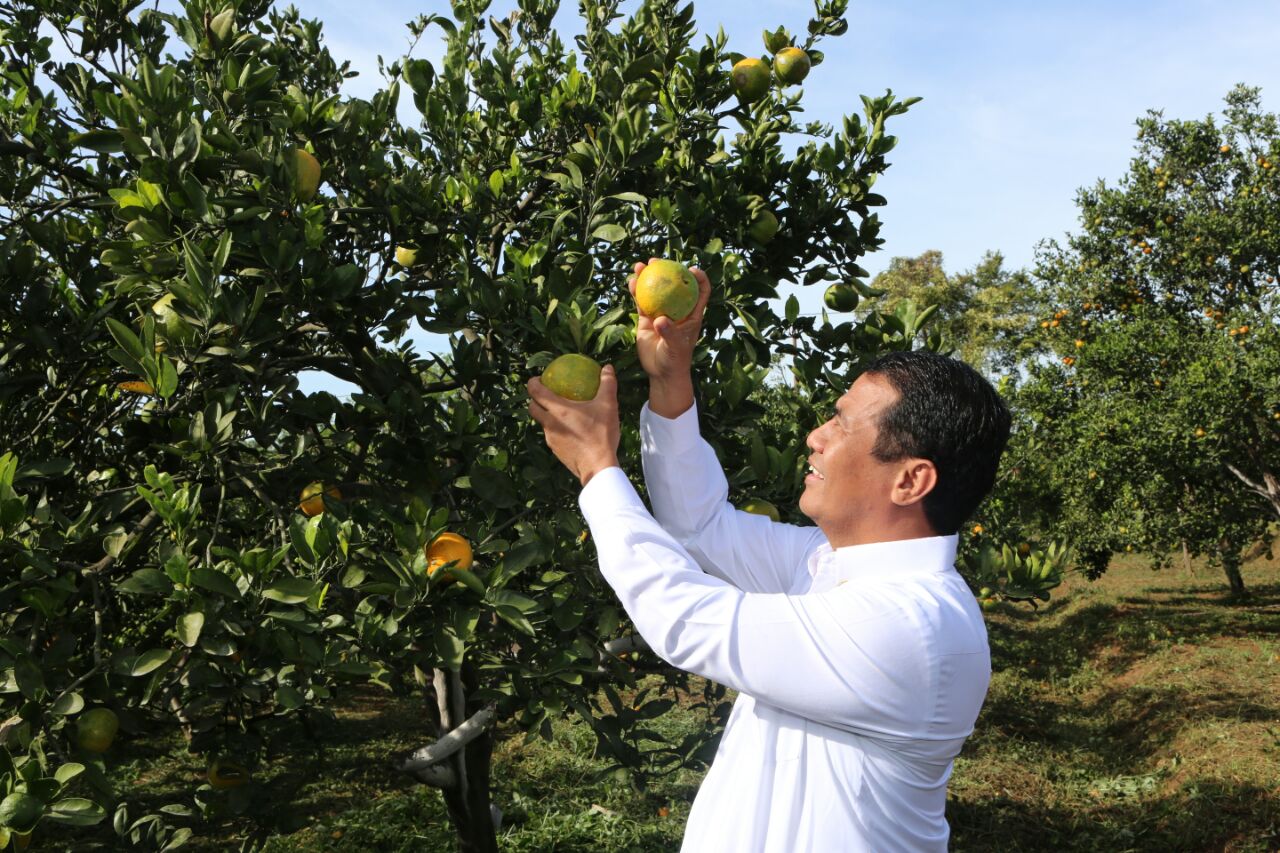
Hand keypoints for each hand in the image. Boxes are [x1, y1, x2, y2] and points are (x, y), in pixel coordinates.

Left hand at [527, 365, 620, 486]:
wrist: (598, 466)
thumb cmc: (601, 434)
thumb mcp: (608, 406)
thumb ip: (607, 384)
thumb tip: (607, 367)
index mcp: (557, 410)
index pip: (536, 392)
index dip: (533, 383)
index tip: (537, 379)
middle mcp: (549, 423)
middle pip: (533, 408)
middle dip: (534, 400)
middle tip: (545, 395)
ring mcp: (551, 439)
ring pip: (542, 423)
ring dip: (546, 416)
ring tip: (559, 413)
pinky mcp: (556, 451)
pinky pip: (552, 436)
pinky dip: (557, 430)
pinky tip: (570, 430)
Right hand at [629, 258, 711, 381]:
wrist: (661, 373)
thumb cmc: (675, 360)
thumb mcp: (675, 347)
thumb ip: (669, 333)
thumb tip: (660, 320)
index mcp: (691, 314)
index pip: (700, 292)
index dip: (699, 278)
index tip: (691, 268)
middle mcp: (677, 310)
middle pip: (674, 285)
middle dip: (667, 270)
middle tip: (657, 261)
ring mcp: (661, 313)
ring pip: (655, 291)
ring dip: (647, 277)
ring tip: (640, 266)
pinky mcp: (647, 320)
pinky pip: (641, 302)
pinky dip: (636, 292)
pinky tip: (631, 282)